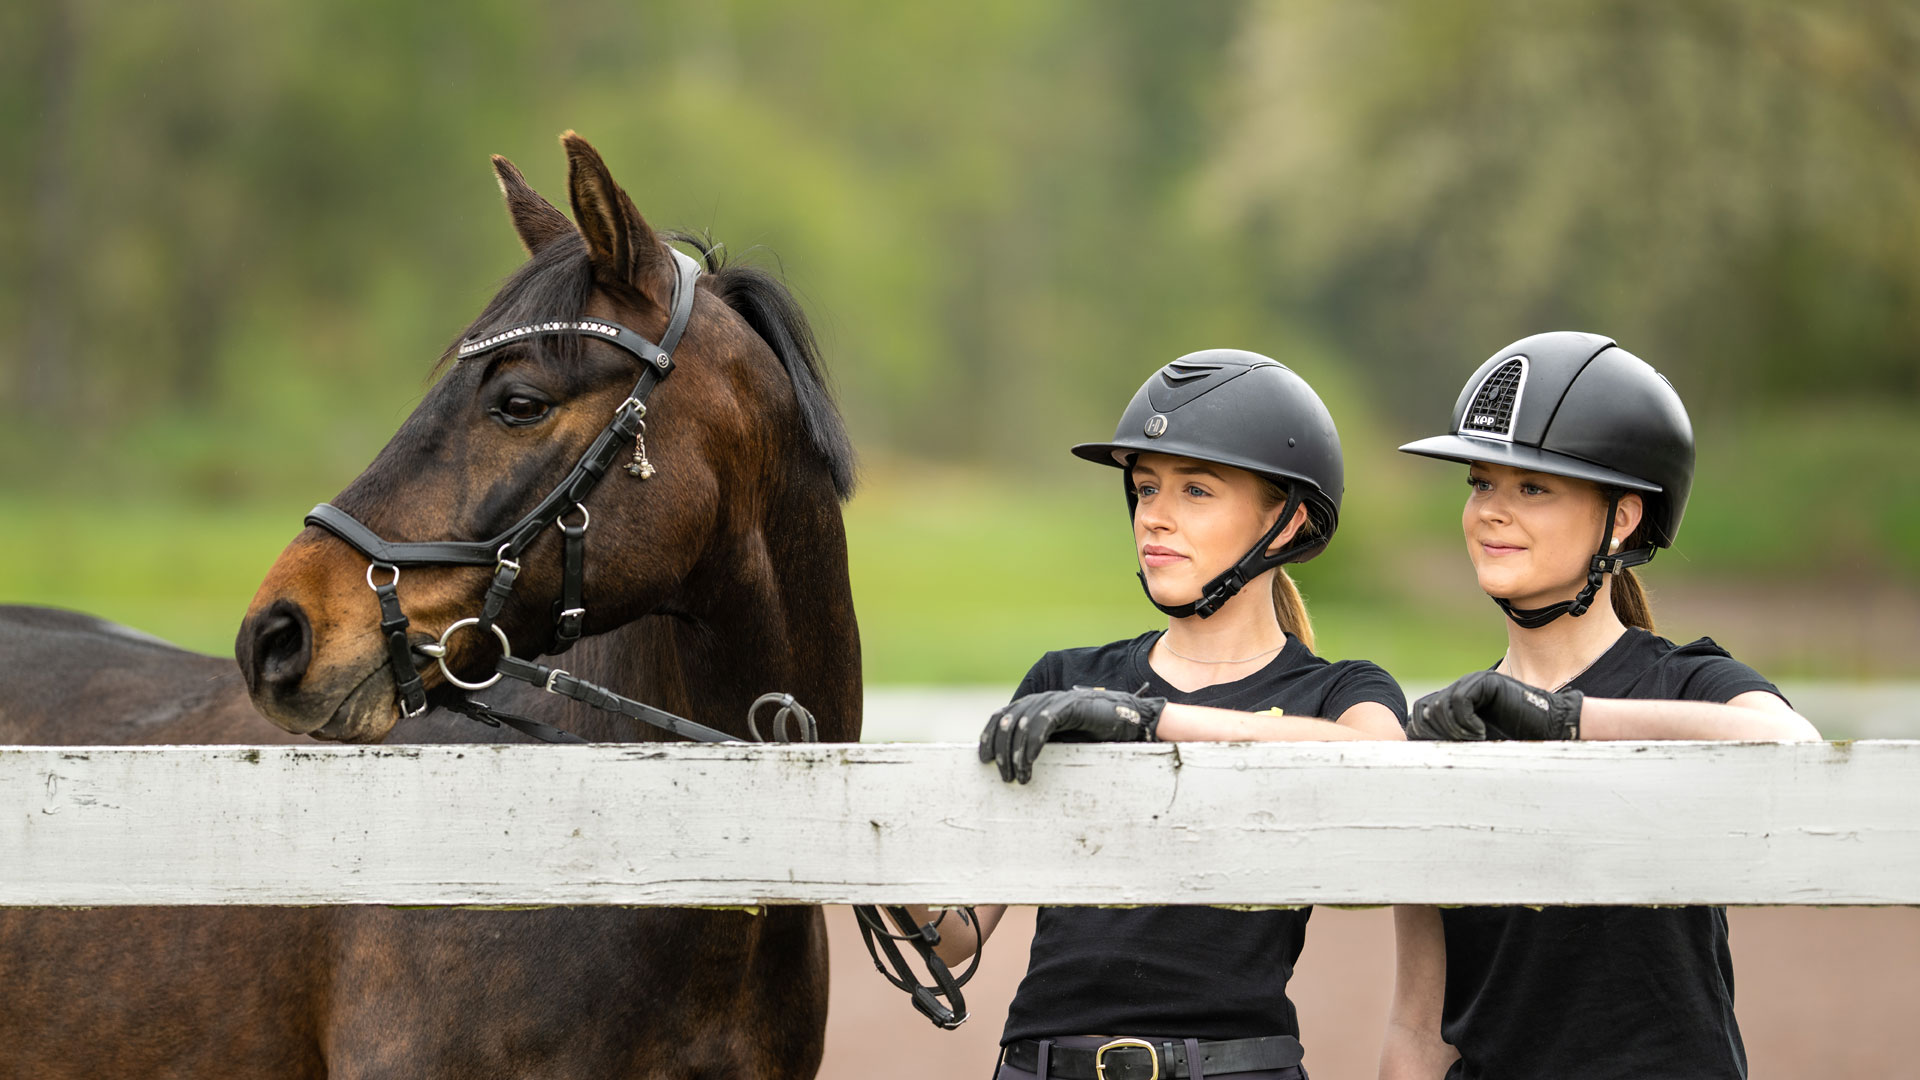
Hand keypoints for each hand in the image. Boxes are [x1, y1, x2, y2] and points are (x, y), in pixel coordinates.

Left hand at [978, 688, 1165, 783]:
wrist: (1128, 720)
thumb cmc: (1094, 732)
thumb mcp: (1060, 741)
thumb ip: (1039, 744)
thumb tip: (1014, 765)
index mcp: (1035, 705)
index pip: (1002, 716)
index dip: (988, 736)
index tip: (982, 760)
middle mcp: (1042, 700)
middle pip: (1007, 722)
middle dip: (1001, 751)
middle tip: (1003, 776)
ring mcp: (1056, 701)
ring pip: (1023, 724)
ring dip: (1017, 754)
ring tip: (1018, 777)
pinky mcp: (1070, 706)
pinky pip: (1043, 724)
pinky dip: (1033, 744)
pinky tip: (1031, 762)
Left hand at [1407, 670, 1581, 741]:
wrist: (1549, 730)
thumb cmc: (1513, 741)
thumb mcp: (1472, 744)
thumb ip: (1447, 739)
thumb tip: (1413, 739)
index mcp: (1454, 702)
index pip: (1419, 715)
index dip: (1424, 736)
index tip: (1444, 753)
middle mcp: (1460, 689)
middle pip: (1425, 710)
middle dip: (1437, 735)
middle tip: (1461, 748)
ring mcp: (1472, 683)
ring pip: (1440, 706)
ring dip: (1454, 731)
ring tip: (1475, 742)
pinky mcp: (1486, 682)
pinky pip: (1459, 701)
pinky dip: (1465, 722)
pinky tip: (1481, 733)